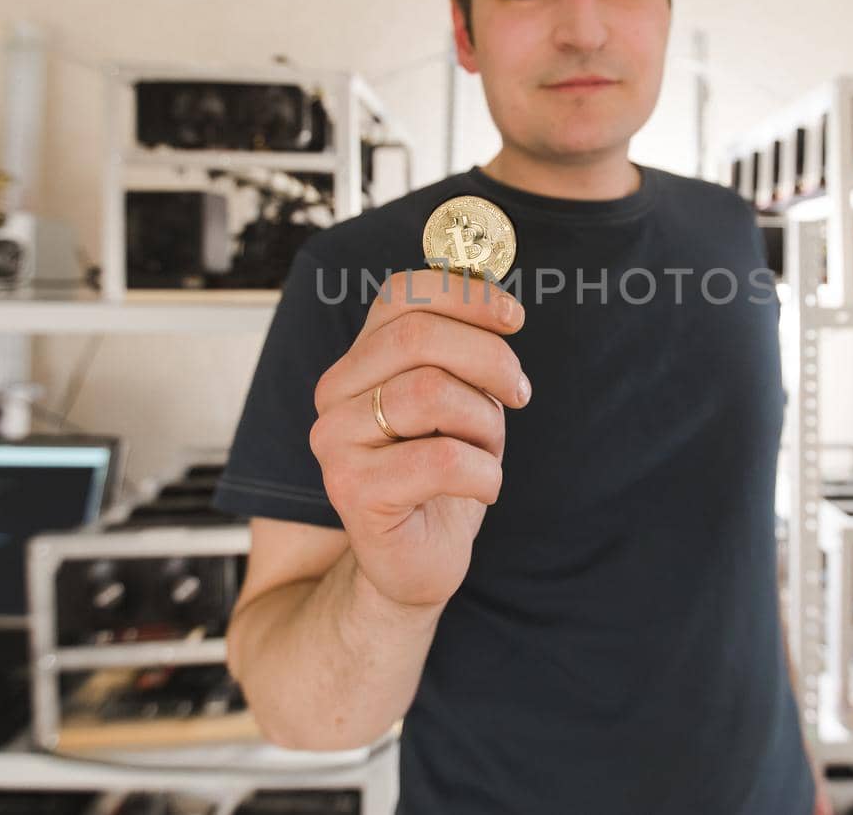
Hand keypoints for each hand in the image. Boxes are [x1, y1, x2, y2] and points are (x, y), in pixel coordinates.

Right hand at [310, 269, 528, 608]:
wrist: (417, 558)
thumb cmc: (443, 473)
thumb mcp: (461, 399)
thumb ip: (463, 351)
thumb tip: (499, 302)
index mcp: (359, 361)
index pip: (403, 294)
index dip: (466, 295)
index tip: (514, 319)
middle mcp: (335, 394)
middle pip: (419, 337)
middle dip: (489, 359)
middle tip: (517, 395)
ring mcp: (336, 442)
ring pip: (432, 394)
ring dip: (484, 424)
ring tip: (486, 451)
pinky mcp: (353, 489)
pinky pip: (442, 460)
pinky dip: (484, 473)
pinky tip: (482, 487)